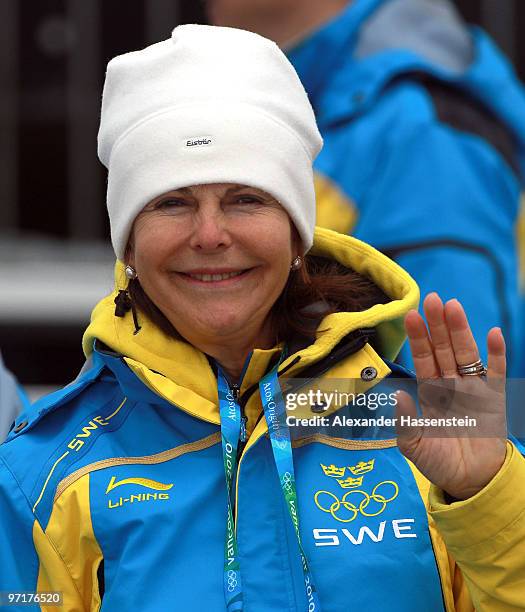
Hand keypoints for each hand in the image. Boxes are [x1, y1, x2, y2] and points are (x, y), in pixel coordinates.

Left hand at [397, 293, 506, 500]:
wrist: (471, 482)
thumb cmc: (439, 463)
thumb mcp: (414, 446)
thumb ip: (406, 423)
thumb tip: (400, 396)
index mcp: (430, 393)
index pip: (423, 359)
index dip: (417, 338)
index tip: (411, 316)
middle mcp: (451, 385)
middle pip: (443, 349)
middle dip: (437, 325)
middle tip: (432, 298)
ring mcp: (473, 389)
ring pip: (466, 354)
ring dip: (460, 331)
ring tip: (453, 307)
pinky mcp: (495, 399)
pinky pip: (496, 373)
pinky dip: (497, 354)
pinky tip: (494, 334)